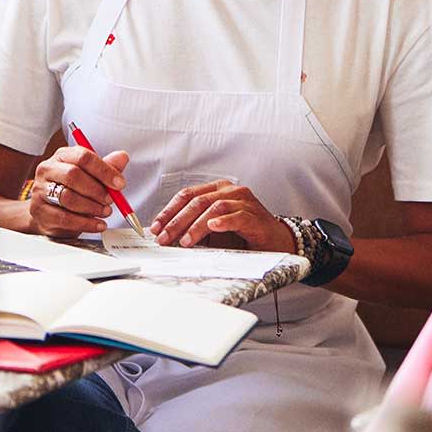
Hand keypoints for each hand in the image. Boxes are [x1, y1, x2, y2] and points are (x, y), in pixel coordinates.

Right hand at [28, 147, 129, 237]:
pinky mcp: (39, 211)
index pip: (83, 157)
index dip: (104, 170)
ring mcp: (40, 190)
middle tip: (110, 200)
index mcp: (63, 156)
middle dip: (97, 190)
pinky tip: (97, 224)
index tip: (119, 183)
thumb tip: (122, 157)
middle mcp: (48, 169)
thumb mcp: (91, 176)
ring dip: (92, 207)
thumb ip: (107, 167)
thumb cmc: (72, 190)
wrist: (50, 212)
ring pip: (68, 198)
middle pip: (73, 176)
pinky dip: (86, 223)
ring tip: (105, 212)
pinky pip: (64, 218)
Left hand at [150, 180, 294, 252]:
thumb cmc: (243, 235)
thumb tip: (167, 234)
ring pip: (214, 207)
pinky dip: (223, 221)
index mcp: (217, 189)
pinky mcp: (255, 216)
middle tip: (164, 237)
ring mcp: (244, 201)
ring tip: (184, 241)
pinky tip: (212, 228)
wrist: (276, 242)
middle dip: (177, 220)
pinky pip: (236, 216)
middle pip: (197, 201)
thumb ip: (194, 226)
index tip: (155, 226)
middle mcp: (230, 191)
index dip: (169, 210)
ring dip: (196, 225)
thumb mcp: (213, 230)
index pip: (187, 195)